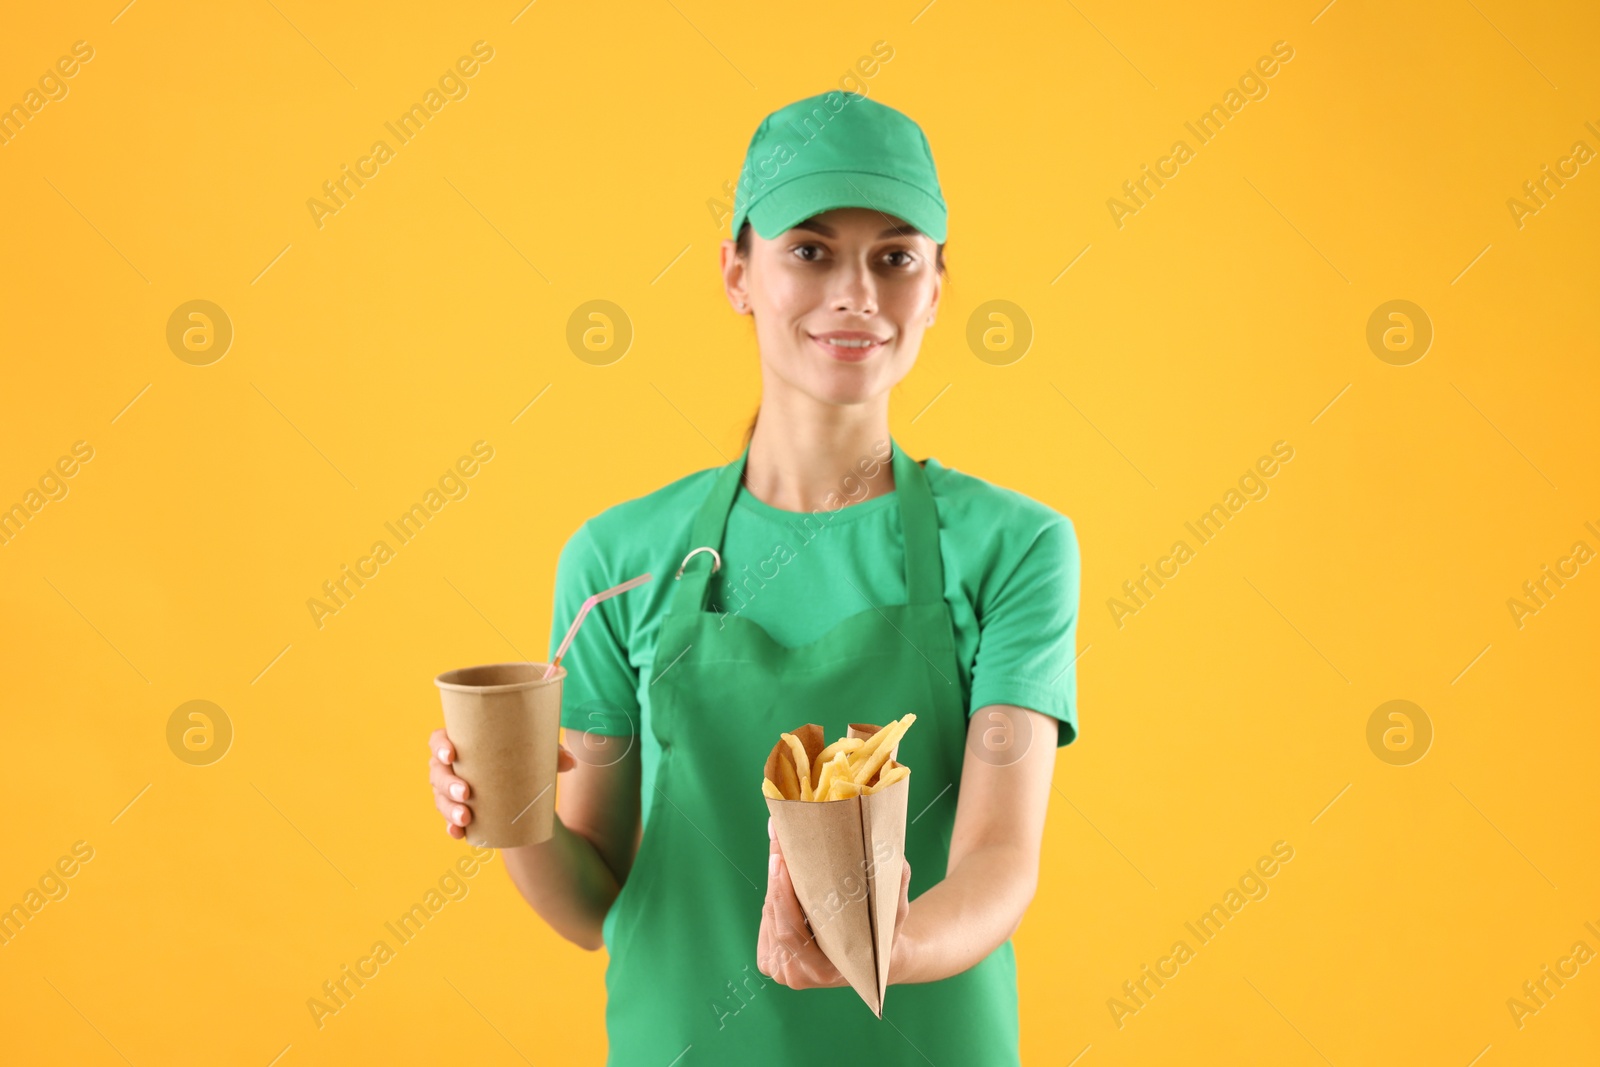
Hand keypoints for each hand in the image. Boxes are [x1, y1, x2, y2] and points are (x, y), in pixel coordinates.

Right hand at [428, 727, 575, 838]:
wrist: (522, 787)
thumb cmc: (523, 759)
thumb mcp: (536, 753)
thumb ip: (551, 753)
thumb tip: (571, 762)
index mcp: (463, 743)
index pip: (439, 740)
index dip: (439, 746)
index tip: (451, 754)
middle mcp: (451, 766)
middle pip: (437, 772)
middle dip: (448, 784)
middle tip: (466, 793)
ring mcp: (450, 790)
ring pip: (440, 798)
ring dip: (449, 809)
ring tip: (466, 818)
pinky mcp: (458, 811)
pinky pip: (448, 820)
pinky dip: (452, 828)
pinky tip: (459, 834)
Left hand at [757, 815, 910, 987]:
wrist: (871, 964)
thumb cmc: (882, 936)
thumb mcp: (894, 915)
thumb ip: (896, 890)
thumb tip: (898, 861)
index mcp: (824, 970)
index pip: (790, 932)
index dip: (781, 895)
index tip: (781, 859)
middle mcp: (799, 975)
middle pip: (774, 919)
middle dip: (775, 877)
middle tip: (778, 839)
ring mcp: (783, 972)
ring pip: (768, 918)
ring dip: (774, 885)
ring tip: (782, 851)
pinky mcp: (772, 963)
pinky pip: (765, 925)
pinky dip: (773, 899)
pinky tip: (782, 879)